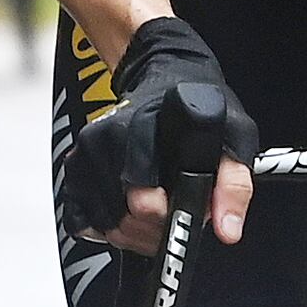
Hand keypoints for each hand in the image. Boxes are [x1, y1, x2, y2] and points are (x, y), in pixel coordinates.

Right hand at [65, 15, 259, 251]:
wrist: (162, 75)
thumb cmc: (195, 108)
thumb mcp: (232, 136)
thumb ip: (232, 185)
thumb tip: (228, 230)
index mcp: (140, 129)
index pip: (143, 201)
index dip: (169, 217)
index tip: (185, 209)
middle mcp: (103, 140)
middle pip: (124, 220)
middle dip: (157, 229)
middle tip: (177, 211)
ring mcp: (84, 154)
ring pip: (107, 227)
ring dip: (136, 232)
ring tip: (159, 210)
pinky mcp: (74, 168)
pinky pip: (86, 222)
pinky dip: (111, 226)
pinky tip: (132, 208)